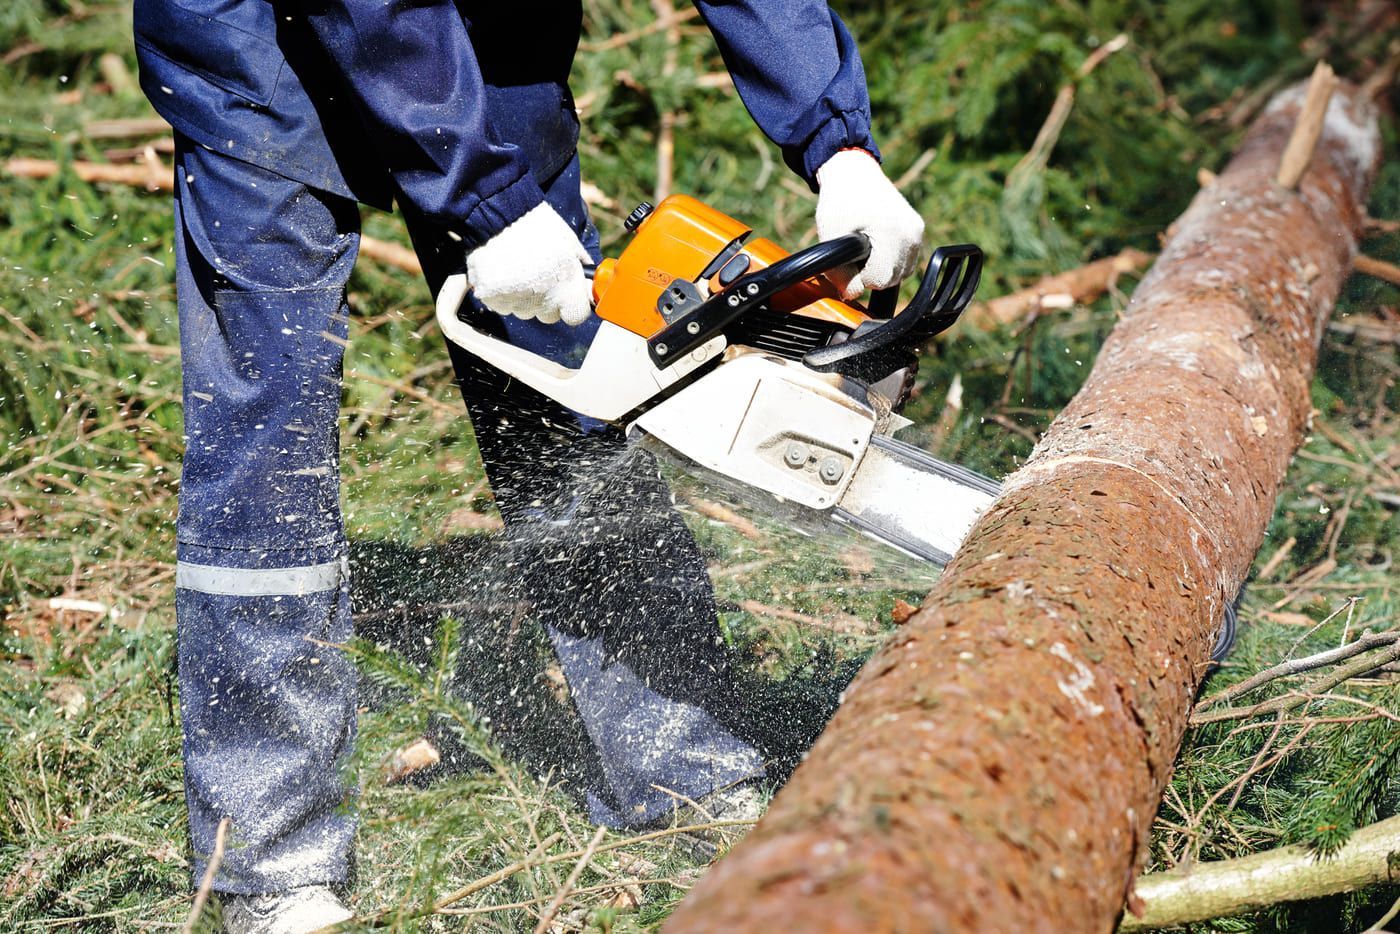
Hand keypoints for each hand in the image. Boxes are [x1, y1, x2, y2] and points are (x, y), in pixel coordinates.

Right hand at [466, 203, 592, 324]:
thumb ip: (580, 268)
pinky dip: (503, 294)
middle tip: (541, 277)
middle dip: (548, 301)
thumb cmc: (537, 226)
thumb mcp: (570, 244)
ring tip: (520, 270)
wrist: (499, 215)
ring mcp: (515, 301)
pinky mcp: (492, 299)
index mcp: (565, 287)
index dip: (573, 306)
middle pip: (549, 316)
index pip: (576, 316)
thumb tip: (588, 284)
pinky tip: (504, 272)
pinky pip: (503, 305)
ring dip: (525, 298)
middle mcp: (542, 300)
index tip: (568, 297)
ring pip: (525, 311)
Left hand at [814, 149, 924, 300]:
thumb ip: (837, 272)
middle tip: (855, 250)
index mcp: (892, 232)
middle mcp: (912, 233)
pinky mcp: (918, 229)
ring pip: (900, 273)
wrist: (853, 172)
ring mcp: (918, 231)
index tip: (849, 257)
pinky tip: (876, 244)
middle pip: (891, 279)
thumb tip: (852, 295)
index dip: (858, 275)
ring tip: (866, 246)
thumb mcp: (830, 236)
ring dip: (880, 268)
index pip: (879, 280)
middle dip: (870, 272)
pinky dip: (889, 259)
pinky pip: (906, 261)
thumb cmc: (839, 201)